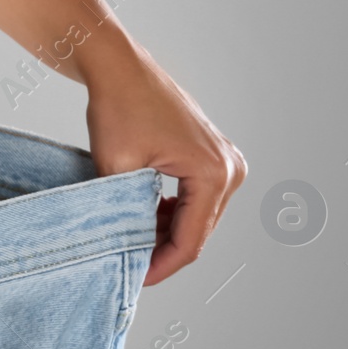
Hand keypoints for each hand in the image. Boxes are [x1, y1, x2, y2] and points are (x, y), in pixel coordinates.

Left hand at [83, 43, 246, 284]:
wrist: (118, 68)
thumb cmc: (118, 108)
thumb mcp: (117, 169)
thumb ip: (126, 215)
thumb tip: (126, 253)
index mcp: (214, 173)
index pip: (190, 241)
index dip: (161, 267)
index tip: (134, 280)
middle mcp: (230, 168)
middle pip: (197, 231)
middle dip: (163, 252)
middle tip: (128, 267)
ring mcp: (225, 161)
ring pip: (196, 217)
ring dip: (165, 233)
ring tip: (130, 244)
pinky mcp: (213, 155)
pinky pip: (194, 197)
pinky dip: (169, 212)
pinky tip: (142, 220)